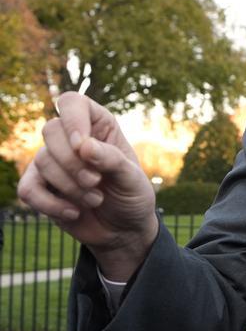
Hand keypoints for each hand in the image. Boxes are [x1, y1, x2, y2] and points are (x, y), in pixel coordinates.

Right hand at [17, 92, 157, 280]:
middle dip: (73, 162)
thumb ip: (112, 160)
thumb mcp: (133, 179)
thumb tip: (84, 146)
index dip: (73, 120)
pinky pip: (28, 190)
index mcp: (98, 126)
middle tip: (96, 182)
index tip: (83, 146)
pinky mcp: (39, 187)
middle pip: (50, 130)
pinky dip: (51, 205)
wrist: (124, 229)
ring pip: (41, 162)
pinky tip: (74, 212)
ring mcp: (52, 162)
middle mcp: (71, 139)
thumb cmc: (132, 196)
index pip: (72, 102)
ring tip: (95, 200)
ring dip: (70, 187)